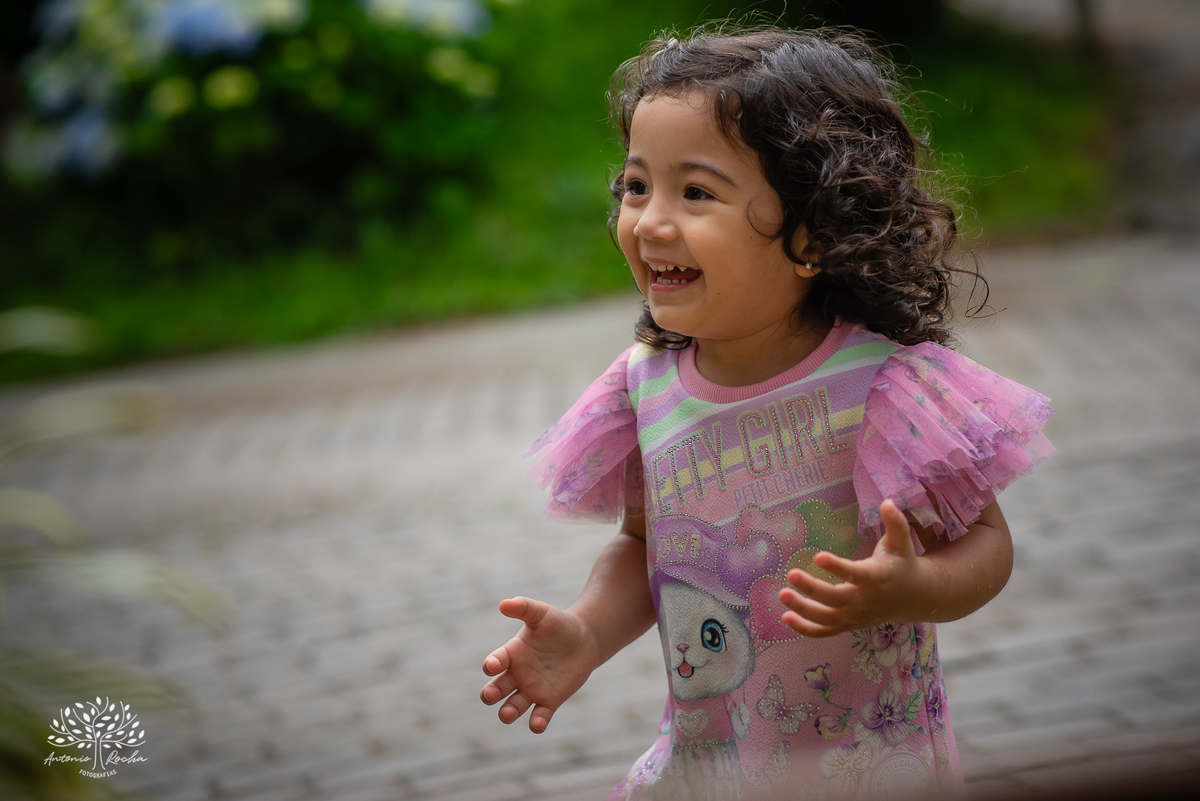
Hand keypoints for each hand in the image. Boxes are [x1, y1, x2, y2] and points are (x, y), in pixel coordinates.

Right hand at [480, 596, 599, 732]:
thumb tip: (503, 604)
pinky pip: (539, 715)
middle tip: (490, 695)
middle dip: (490, 694)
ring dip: (507, 712)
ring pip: (513, 706)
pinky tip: (536, 725)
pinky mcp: (549, 701)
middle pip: (497, 689)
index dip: (491, 664)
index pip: (495, 662)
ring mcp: (532, 690)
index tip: (492, 666)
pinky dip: (536, 723)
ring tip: (507, 714)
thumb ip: (524, 607)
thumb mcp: (542, 613)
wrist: (584, 640)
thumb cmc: (558, 624)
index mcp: (512, 653)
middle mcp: (517, 675)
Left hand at [779, 499, 922, 636]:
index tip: (818, 556)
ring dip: (803, 609)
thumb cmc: (901, 563)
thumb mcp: (902, 543)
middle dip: (812, 589)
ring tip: (782, 594)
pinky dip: (805, 629)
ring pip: (827, 618)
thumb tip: (887, 502)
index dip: (837, 567)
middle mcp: (865, 600)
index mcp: (876, 577)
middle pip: (835, 599)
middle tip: (790, 574)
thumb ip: (895, 523)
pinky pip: (825, 632)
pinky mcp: (848, 624)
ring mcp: (855, 616)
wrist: (914, 597)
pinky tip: (785, 617)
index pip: (855, 574)